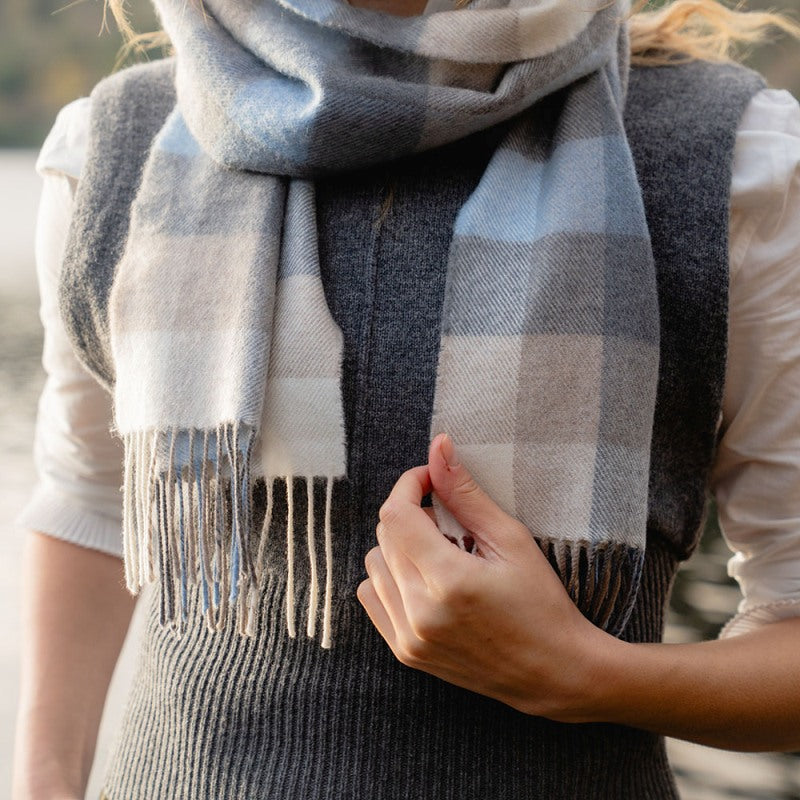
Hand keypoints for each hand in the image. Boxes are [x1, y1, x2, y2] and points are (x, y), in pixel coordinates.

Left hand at [357, 433, 612, 720]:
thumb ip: (466, 493)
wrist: (554, 672)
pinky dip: (390, 577)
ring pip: (374, 564)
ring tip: (440, 554)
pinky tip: (424, 579)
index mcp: (448, 581)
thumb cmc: (542, 603)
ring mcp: (408, 638)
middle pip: (384, 536)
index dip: (409, 485)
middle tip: (448, 520)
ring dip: (399, 547)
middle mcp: (419, 613)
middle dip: (410, 514)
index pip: (396, 514)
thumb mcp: (511, 540)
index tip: (431, 480)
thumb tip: (438, 447)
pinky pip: (372, 596)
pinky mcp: (405, 652)